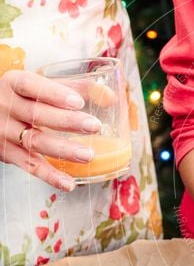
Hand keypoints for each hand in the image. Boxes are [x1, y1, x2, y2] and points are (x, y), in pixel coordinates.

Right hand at [0, 70, 101, 190]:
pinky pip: (29, 166)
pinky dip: (50, 176)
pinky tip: (69, 182)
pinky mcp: (7, 153)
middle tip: (94, 126)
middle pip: (37, 114)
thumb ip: (74, 86)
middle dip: (67, 122)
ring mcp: (4, 132)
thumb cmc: (23, 97)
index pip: (31, 86)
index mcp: (13, 83)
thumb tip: (110, 96)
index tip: (78, 101)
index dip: (54, 93)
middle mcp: (6, 107)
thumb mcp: (40, 85)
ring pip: (34, 142)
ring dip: (63, 150)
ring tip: (88, 155)